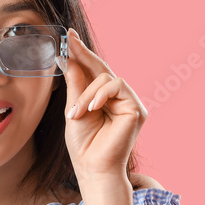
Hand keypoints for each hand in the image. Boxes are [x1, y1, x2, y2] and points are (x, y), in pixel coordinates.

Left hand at [59, 27, 146, 182]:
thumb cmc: (84, 144)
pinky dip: (101, 94)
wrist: (93, 168)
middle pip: (101, 67)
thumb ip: (76, 85)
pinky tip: (91, 109)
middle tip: (69, 40)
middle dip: (83, 53)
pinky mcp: (136, 108)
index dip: (81, 53)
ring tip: (76, 113)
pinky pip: (118, 85)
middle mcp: (118, 97)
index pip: (92, 71)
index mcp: (102, 98)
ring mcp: (128, 102)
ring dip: (87, 93)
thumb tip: (68, 58)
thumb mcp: (74, 109)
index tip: (68, 36)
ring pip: (106, 77)